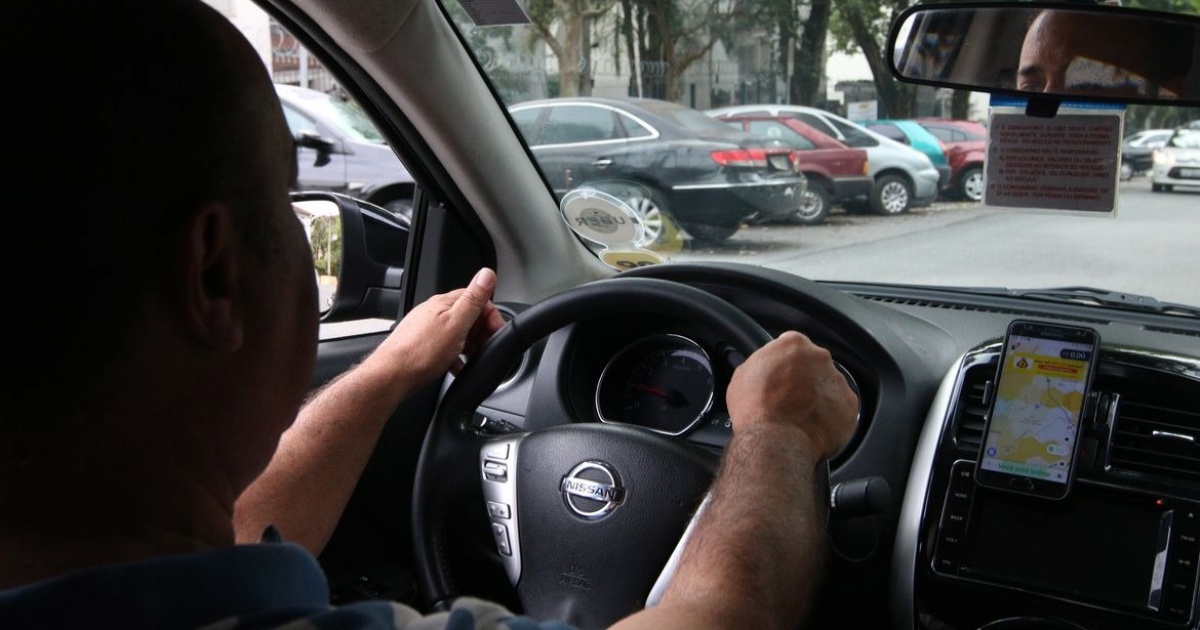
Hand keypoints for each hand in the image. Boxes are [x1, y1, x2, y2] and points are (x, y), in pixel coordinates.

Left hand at [362, 268, 505, 389]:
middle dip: (481, 332)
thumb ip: (473, 300)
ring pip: (457, 333)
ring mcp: (426, 328)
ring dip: (469, 346)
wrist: (392, 375)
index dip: (490, 315)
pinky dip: (455, 356)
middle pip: (467, 316)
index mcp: (444, 303)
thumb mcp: (455, 324)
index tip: (496, 331)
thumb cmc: (420, 352)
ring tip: (471, 359)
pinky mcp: (422, 345)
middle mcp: (434, 312)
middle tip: (484, 348)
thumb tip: (487, 273)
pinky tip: (456, 367)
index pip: (476, 299)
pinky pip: (445, 348)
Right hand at [726, 331, 857, 460]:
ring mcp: (837, 381)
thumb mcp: (741, 377)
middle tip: (789, 398)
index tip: (781, 377)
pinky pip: (841, 408)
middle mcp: (820, 358)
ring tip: (801, 417)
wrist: (775, 441)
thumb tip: (762, 369)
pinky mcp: (849, 405)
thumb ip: (760, 365)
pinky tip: (814, 426)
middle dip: (804, 379)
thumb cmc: (756, 410)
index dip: (784, 363)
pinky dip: (830, 416)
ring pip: (829, 386)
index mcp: (793, 344)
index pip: (792, 346)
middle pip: (814, 364)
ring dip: (818, 397)